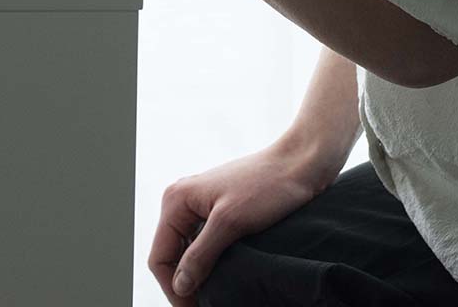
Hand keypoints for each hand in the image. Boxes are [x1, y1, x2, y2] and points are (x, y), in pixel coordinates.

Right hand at [148, 137, 338, 303]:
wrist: (297, 165)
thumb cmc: (266, 186)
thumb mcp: (230, 223)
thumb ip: (201, 255)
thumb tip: (180, 286)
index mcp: (176, 200)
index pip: (159, 256)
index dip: (173, 289)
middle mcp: (182, 201)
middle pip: (170, 255)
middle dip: (184, 284)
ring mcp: (200, 206)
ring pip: (187, 251)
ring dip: (198, 276)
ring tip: (218, 298)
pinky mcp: (218, 211)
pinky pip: (203, 244)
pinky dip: (210, 264)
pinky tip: (226, 277)